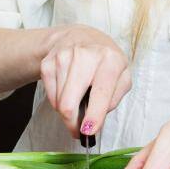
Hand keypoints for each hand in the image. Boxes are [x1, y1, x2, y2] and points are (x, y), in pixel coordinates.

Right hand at [38, 24, 130, 138]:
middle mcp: (85, 56)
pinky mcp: (47, 64)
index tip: (88, 131)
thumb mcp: (122, 76)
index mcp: (109, 60)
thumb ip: (114, 97)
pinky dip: (58, 101)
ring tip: (77, 101)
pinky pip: (50, 96)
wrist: (79, 37)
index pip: (100, 93)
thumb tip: (97, 118)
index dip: (94, 116)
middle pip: (69, 103)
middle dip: (72, 123)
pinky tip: (68, 91)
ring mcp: (62, 58)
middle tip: (78, 130)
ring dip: (67, 111)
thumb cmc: (104, 60)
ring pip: (58, 103)